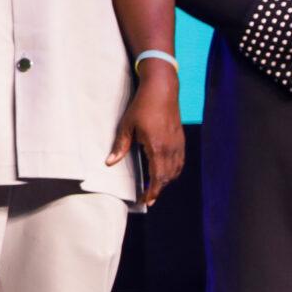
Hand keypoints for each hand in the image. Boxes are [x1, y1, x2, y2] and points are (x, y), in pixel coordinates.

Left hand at [107, 64, 184, 206]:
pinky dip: (173, 170)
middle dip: (158, 189)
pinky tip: (164, 171)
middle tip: (148, 198)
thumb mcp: (127, 125)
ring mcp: (178, 144)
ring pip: (176, 170)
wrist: (162, 90)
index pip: (158, 177)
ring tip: (154, 187)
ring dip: (166, 180)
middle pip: (168, 177)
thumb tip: (110, 163)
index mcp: (157, 147)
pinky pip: (180, 161)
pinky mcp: (180, 139)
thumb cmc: (143, 106)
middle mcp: (171, 148)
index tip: (146, 201)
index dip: (153, 191)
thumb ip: (120, 145)